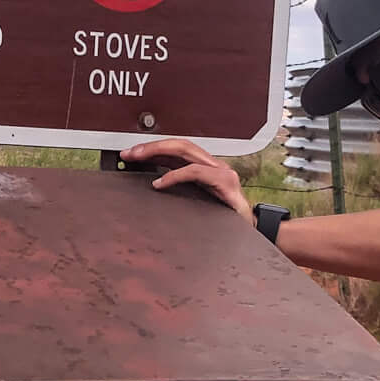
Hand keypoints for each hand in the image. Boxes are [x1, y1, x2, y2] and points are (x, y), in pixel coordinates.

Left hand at [120, 137, 250, 220]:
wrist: (251, 235)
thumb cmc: (224, 223)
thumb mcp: (196, 205)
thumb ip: (180, 192)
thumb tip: (152, 185)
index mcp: (206, 169)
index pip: (178, 149)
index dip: (154, 148)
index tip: (131, 154)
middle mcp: (214, 166)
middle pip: (180, 145)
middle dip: (151, 146)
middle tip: (128, 153)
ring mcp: (222, 172)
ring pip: (187, 150)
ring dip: (158, 151)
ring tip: (138, 158)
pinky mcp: (226, 183)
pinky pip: (196, 172)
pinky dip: (175, 175)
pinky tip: (159, 183)